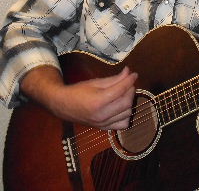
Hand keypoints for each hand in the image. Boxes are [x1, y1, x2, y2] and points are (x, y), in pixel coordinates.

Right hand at [21, 65, 137, 129]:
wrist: (63, 106)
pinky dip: (125, 115)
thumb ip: (114, 79)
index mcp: (99, 101)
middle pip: (127, 102)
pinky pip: (123, 124)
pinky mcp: (104, 128)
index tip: (134, 74)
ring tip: (123, 94)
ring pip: (127, 113)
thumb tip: (129, 72)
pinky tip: (121, 108)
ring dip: (129, 102)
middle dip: (130, 90)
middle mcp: (102, 115)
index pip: (121, 89)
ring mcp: (103, 124)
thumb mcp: (96, 82)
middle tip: (128, 83)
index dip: (130, 80)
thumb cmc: (78, 91)